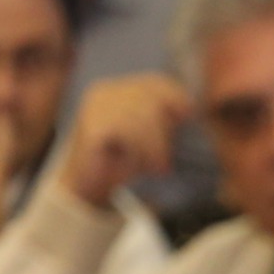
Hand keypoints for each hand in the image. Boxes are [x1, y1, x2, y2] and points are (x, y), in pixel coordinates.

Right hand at [57, 75, 190, 210]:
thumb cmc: (115, 164)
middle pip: (151, 99)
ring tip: (154, 167)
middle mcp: (103, 92)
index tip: (188, 116)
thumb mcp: (144, 137)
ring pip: (143, 116)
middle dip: (164, 131)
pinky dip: (140, 150)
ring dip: (155, 146)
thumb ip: (160, 119)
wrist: (82, 191)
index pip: (153, 82)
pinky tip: (138, 167)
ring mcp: (95, 107)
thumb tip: (190, 108)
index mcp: (115, 90)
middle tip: (164, 161)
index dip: (175, 96)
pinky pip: (129, 130)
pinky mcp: (92, 125)